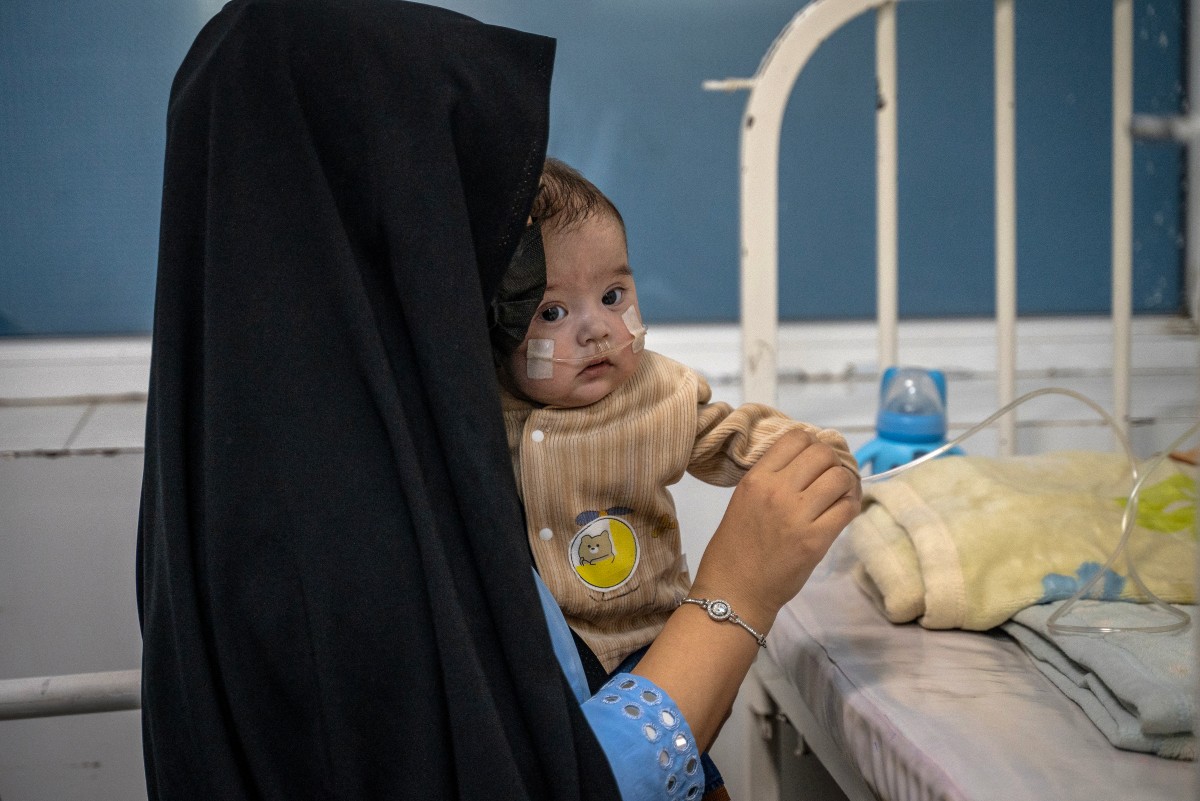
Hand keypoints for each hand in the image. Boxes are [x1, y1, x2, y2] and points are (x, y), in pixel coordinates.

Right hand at [689, 429, 860, 632]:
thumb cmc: (736, 547)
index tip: (814, 458)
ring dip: (845, 484)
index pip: (796, 437)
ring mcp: (797, 515)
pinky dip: (850, 505)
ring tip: (839, 495)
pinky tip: (842, 511)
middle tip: (829, 477)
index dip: (812, 443)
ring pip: (840, 477)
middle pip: (822, 453)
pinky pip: (847, 508)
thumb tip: (808, 462)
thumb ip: (772, 478)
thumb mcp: (744, 499)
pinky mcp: (816, 540)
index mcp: (756, 478)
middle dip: (832, 462)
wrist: (734, 590)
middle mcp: (776, 490)